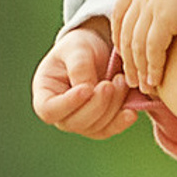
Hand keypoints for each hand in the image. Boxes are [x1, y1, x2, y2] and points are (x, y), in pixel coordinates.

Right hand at [31, 20, 134, 138]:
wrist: (97, 51)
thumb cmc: (80, 47)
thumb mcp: (77, 48)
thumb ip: (79, 66)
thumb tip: (89, 89)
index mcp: (45, 93)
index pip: (49, 110)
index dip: (67, 104)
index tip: (86, 88)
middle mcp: (60, 113)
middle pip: (74, 122)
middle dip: (96, 104)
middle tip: (110, 84)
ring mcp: (80, 122)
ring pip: (95, 127)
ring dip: (112, 107)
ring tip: (121, 81)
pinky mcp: (99, 125)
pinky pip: (109, 129)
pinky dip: (121, 121)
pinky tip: (131, 111)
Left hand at [112, 0, 176, 95]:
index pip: (122, 7)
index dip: (120, 30)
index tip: (124, 48)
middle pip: (125, 29)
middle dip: (126, 56)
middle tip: (131, 77)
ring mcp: (152, 1)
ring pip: (135, 43)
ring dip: (137, 67)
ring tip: (143, 86)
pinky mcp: (166, 14)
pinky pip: (152, 48)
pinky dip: (152, 67)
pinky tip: (155, 81)